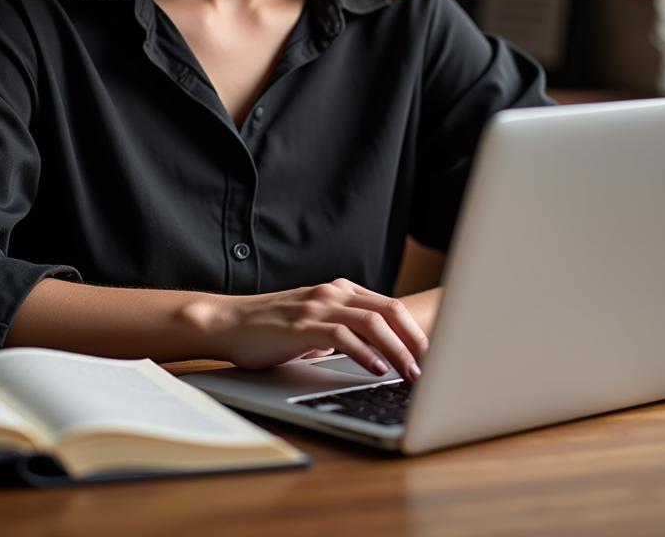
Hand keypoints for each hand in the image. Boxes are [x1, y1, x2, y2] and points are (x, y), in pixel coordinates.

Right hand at [205, 278, 427, 380]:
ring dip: (398, 350)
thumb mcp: (314, 324)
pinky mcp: (302, 325)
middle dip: (416, 340)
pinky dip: (365, 353)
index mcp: (340, 290)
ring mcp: (318, 306)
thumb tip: (377, 353)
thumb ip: (343, 330)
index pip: (390, 306)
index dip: (415, 330)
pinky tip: (377, 370)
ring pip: (372, 323)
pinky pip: (343, 336)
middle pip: (389, 310)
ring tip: (412, 373)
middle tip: (434, 366)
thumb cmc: (270, 328)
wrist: (229, 322)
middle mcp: (333, 293)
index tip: (433, 354)